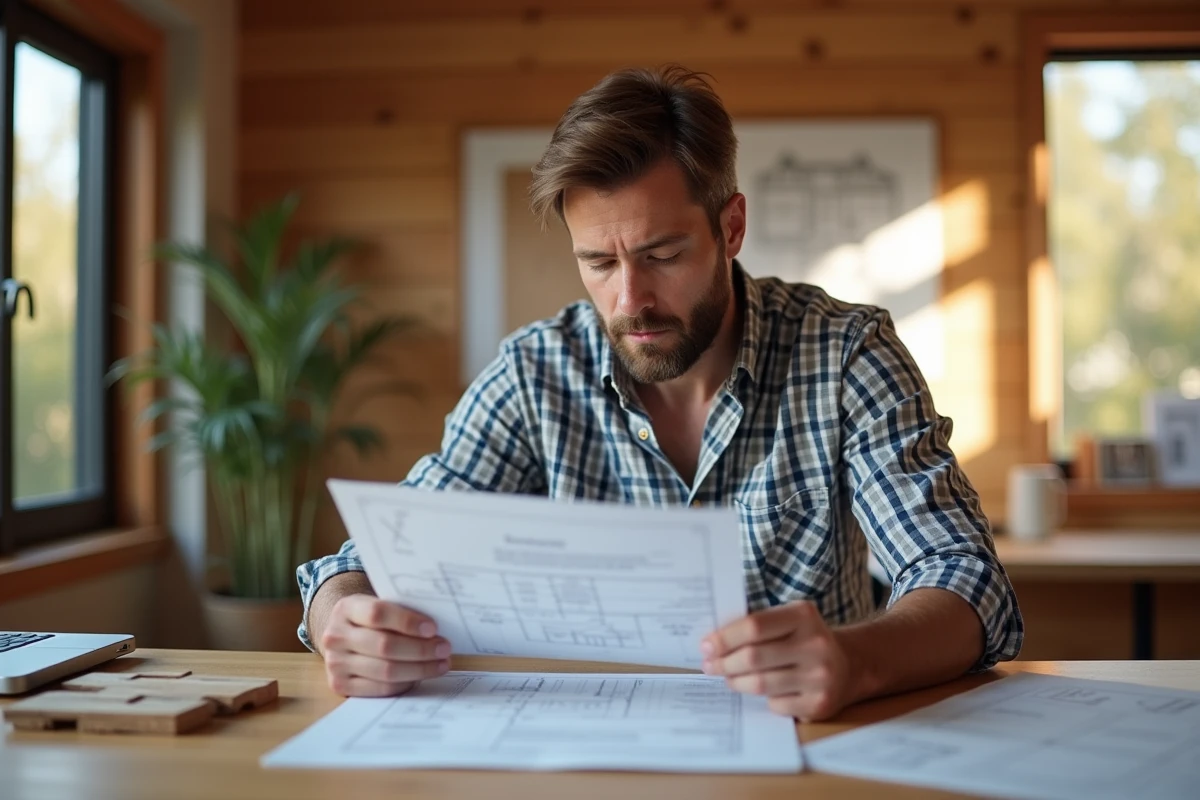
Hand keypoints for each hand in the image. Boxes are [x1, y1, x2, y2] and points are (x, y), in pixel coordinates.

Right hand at [318, 593, 451, 696]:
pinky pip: (381, 688)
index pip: (377, 613)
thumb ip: (401, 609)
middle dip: (420, 649)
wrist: (343, 636)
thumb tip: (437, 625)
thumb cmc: (371, 619)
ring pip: (385, 670)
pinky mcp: (340, 685)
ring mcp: (335, 663)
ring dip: (419, 668)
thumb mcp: (380, 604)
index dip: (407, 622)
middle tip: (444, 648)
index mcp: (346, 608)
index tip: (433, 628)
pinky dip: (405, 683)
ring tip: (440, 663)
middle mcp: (335, 636)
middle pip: (384, 646)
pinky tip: (421, 676)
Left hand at [700, 600, 854, 720]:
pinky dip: (762, 699)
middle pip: (753, 658)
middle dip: (724, 663)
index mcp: (803, 616)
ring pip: (760, 684)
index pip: (754, 626)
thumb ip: (758, 626)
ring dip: (735, 682)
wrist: (850, 665)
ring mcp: (820, 677)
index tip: (706, 646)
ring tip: (727, 677)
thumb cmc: (806, 639)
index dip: (724, 638)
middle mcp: (816, 644)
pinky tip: (761, 691)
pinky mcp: (820, 704)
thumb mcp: (789, 620)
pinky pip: (775, 704)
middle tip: (709, 665)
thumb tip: (713, 642)